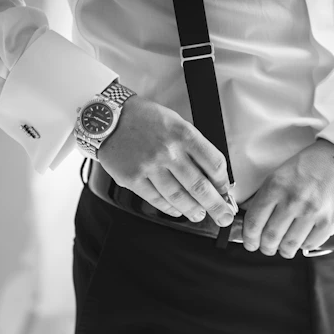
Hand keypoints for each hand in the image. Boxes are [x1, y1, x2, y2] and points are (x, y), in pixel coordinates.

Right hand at [98, 95, 234, 226]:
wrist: (108, 118)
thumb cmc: (144, 119)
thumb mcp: (175, 122)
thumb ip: (193, 145)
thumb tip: (211, 173)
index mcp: (183, 134)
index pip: (214, 163)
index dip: (223, 182)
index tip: (225, 191)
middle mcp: (168, 151)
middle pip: (199, 186)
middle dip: (216, 205)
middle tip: (224, 216)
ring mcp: (149, 166)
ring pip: (178, 197)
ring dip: (192, 210)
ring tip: (199, 215)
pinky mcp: (132, 178)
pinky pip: (156, 199)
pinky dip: (170, 208)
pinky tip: (177, 210)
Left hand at [242, 139, 333, 257]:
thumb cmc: (312, 165)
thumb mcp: (282, 173)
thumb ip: (267, 196)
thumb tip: (252, 218)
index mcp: (276, 186)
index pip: (254, 221)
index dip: (249, 238)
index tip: (250, 243)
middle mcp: (292, 200)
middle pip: (270, 237)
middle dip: (265, 247)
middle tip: (266, 248)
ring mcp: (312, 212)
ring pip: (289, 245)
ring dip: (283, 250)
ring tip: (284, 249)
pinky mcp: (330, 222)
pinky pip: (310, 244)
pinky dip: (303, 246)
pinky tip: (302, 240)